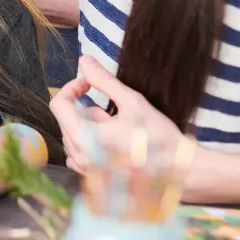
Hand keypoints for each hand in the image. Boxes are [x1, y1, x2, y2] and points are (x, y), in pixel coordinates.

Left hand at [51, 55, 194, 176]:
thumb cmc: (158, 138)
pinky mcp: (93, 179)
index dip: (72, 88)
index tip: (89, 84)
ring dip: (90, 128)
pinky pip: (80, 154)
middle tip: (116, 115)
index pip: (59, 105)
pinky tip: (114, 145)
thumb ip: (104, 81)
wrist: (180, 171)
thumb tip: (84, 60)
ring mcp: (85, 171)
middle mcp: (80, 157)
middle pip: (66, 121)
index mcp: (85, 137)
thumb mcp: (132, 102)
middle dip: (88, 111)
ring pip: (73, 137)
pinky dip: (92, 144)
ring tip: (119, 131)